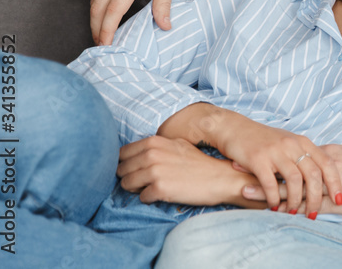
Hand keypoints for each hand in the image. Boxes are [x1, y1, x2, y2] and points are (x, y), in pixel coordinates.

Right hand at [90, 0, 182, 44]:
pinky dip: (94, 1)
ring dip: (94, 17)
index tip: (107, 45)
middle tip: (101, 45)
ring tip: (100, 32)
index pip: (113, 11)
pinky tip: (100, 11)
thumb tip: (164, 26)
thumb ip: (164, 3)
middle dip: (97, 29)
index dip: (108, 30)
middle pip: (98, 7)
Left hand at [118, 136, 263, 207]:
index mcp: (154, 141)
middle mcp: (152, 154)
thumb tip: (134, 156)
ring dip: (137, 189)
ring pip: (126, 184)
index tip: (136, 169)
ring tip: (154, 187)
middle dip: (130, 177)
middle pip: (121, 170)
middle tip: (146, 181)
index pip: (122, 153)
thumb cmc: (198, 163)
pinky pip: (141, 198)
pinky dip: (149, 199)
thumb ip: (154, 148)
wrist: (219, 178)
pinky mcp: (159, 189)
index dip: (127, 163)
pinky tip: (163, 194)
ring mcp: (155, 171)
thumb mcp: (176, 145)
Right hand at [208, 112, 341, 215]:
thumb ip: (303, 156)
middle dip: (316, 198)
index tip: (340, 199)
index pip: (327, 163)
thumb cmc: (263, 140)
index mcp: (302, 142)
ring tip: (294, 212)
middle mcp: (292, 145)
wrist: (234, 128)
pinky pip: (271, 184)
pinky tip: (274, 206)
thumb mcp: (288, 143)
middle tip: (314, 214)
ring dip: (296, 200)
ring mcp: (275, 151)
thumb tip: (322, 177)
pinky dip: (274, 198)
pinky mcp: (257, 159)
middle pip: (313, 174)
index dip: (336, 182)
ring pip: (294, 180)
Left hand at [241, 144, 341, 216]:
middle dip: (259, 168)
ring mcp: (329, 184)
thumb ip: (336, 160)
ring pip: (291, 186)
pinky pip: (306, 205)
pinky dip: (287, 206)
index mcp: (329, 153)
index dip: (271, 156)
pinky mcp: (337, 202)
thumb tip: (323, 162)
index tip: (249, 154)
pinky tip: (271, 211)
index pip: (294, 155)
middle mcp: (323, 166)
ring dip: (265, 189)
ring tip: (240, 189)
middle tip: (234, 165)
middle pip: (286, 168)